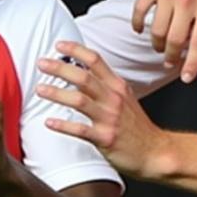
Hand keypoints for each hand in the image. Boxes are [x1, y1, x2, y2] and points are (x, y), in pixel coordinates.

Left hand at [36, 41, 172, 180]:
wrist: (156, 151)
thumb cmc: (137, 126)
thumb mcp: (125, 98)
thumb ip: (104, 84)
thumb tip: (80, 73)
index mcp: (117, 86)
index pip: (95, 60)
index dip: (75, 50)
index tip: (59, 45)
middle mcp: (113, 99)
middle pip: (83, 77)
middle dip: (60, 68)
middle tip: (42, 63)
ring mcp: (109, 118)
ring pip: (79, 100)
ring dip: (57, 93)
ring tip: (40, 89)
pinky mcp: (105, 138)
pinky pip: (80, 130)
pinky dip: (63, 125)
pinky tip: (49, 122)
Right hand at [131, 0, 196, 81]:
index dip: (192, 65)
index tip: (185, 78)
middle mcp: (188, 0)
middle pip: (175, 41)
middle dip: (172, 57)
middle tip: (171, 61)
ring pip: (157, 30)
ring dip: (158, 44)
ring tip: (162, 46)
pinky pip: (139, 11)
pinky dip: (137, 24)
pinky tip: (141, 29)